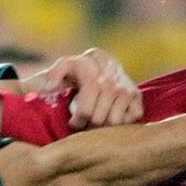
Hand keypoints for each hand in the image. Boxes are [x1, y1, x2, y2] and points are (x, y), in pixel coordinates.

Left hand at [28, 48, 142, 128]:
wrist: (105, 60)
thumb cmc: (81, 69)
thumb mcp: (65, 67)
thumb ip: (52, 74)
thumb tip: (49, 87)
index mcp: (92, 79)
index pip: (85, 112)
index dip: (77, 121)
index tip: (74, 121)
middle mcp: (111, 84)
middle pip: (99, 121)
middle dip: (90, 124)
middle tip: (86, 122)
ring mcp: (125, 90)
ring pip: (115, 122)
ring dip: (106, 124)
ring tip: (99, 118)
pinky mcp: (136, 95)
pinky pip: (132, 118)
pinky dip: (124, 120)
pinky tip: (114, 114)